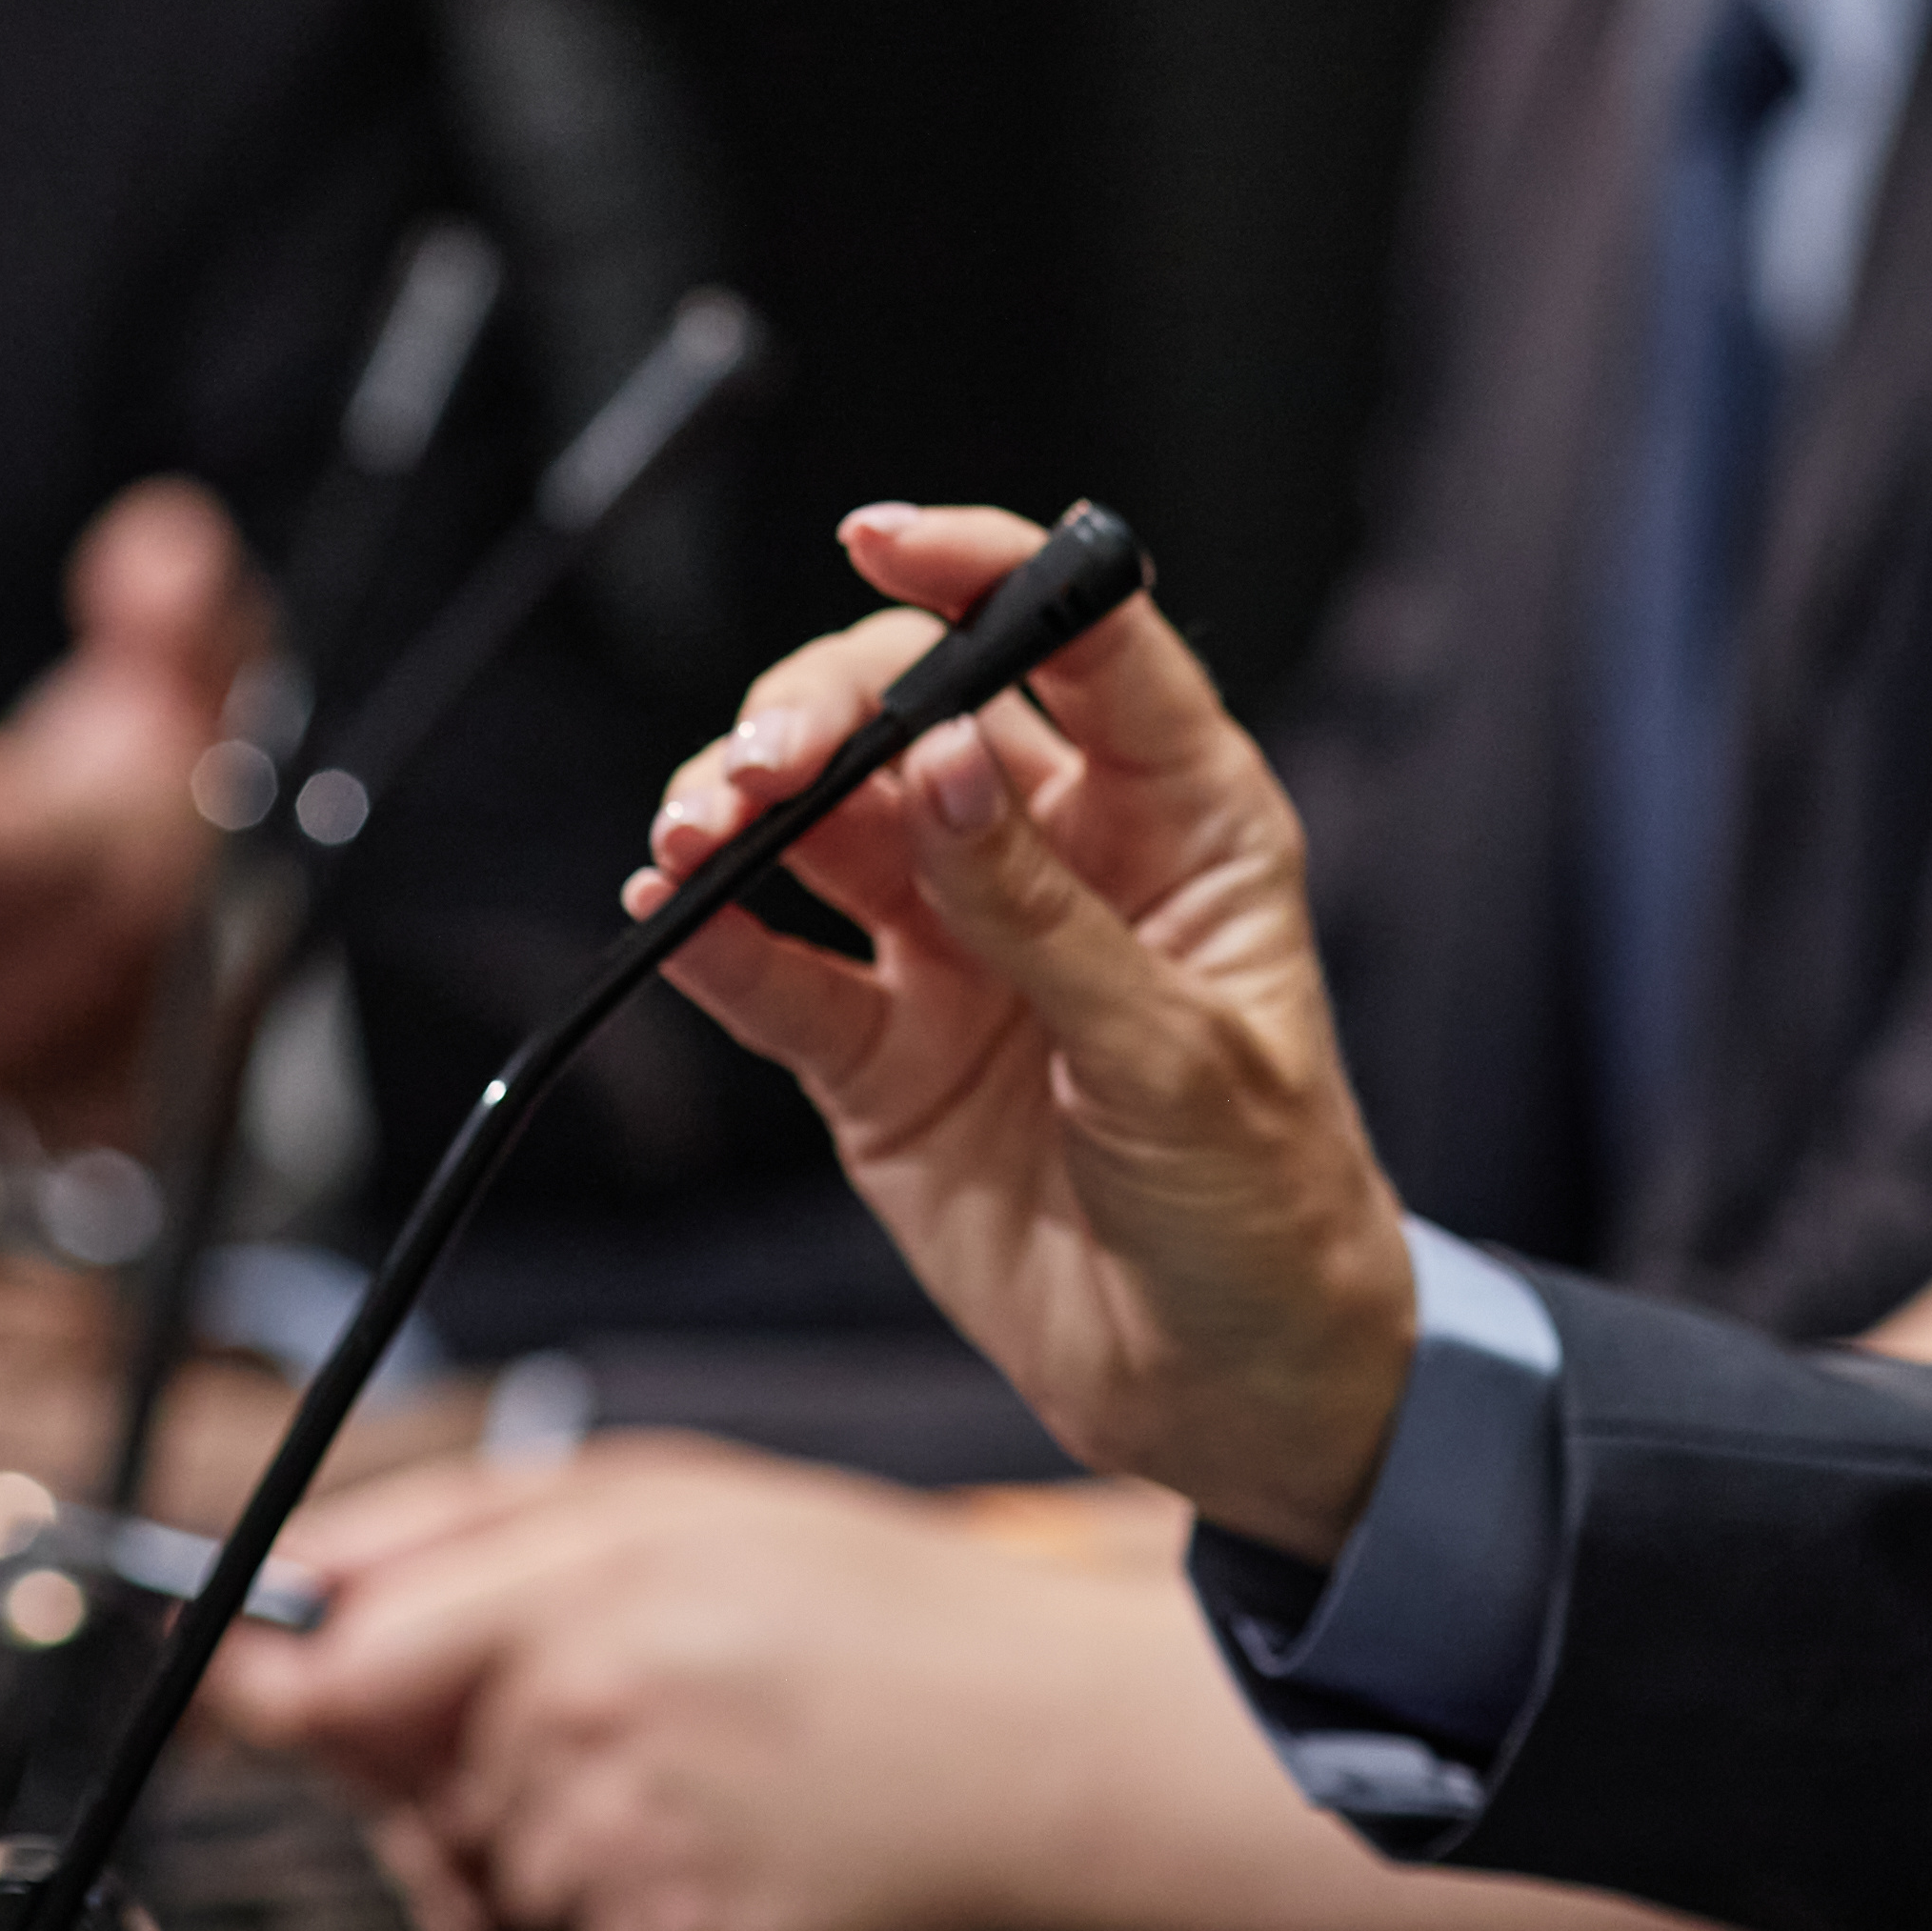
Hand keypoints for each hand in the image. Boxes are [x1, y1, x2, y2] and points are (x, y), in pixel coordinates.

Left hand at [215, 1440, 1375, 1930]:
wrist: (1053, 1751)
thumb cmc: (877, 1613)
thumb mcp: (674, 1496)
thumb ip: (465, 1534)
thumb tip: (299, 1589)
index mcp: (582, 1601)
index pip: (332, 1667)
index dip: (268, 1681)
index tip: (241, 1682)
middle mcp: (588, 1733)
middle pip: (394, 1780)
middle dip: (441, 1751)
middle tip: (583, 1704)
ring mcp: (628, 1862)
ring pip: (474, 1866)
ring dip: (526, 1830)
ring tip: (677, 1768)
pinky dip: (606, 1903)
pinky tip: (711, 1841)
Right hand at [638, 506, 1419, 1563]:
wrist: (1229, 1391)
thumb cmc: (1268, 1207)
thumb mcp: (1180, 1053)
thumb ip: (1044, 913)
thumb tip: (934, 762)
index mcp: (1178, 817)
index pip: (1078, 641)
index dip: (983, 571)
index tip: (883, 540)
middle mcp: (1054, 859)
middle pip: (909, 717)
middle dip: (821, 710)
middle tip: (762, 761)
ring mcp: (957, 952)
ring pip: (824, 829)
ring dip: (745, 808)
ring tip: (694, 827)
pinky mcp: (883, 1057)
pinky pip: (781, 973)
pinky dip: (714, 938)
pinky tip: (664, 909)